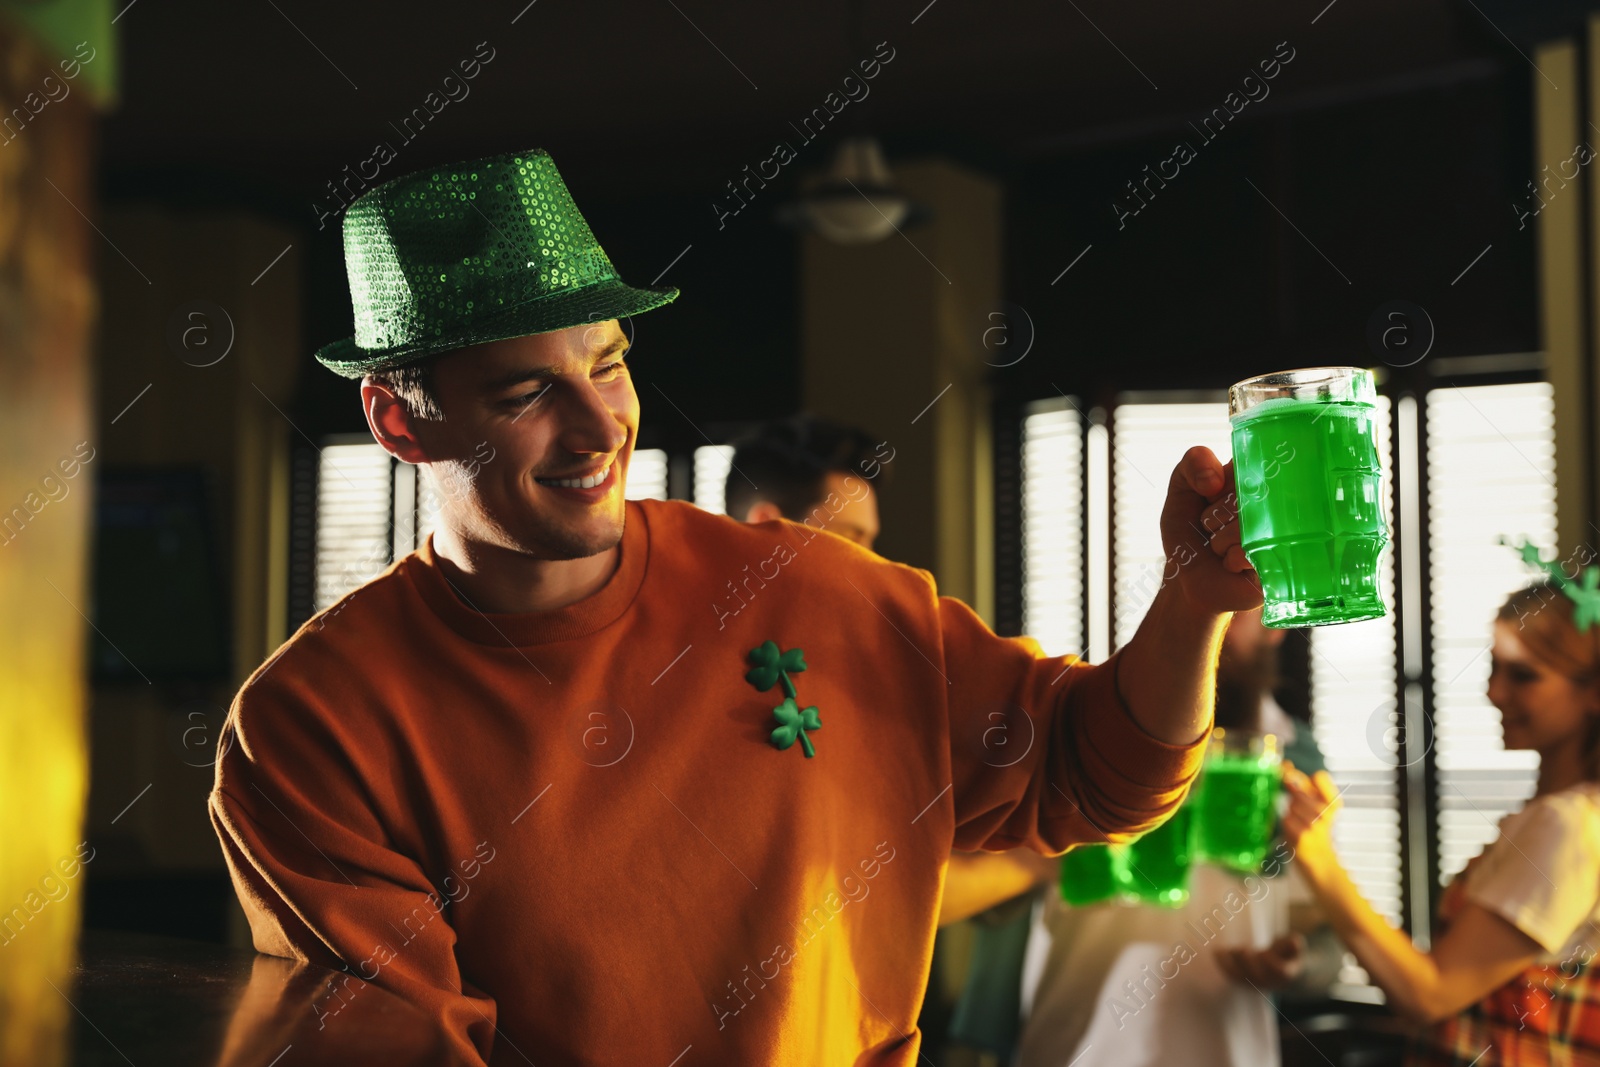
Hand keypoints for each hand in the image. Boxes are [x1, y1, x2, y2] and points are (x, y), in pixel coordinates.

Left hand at [1160, 446, 1264, 615]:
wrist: (1188, 578)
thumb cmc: (1190, 531)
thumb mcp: (1182, 489)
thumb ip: (1194, 463)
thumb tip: (1214, 480)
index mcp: (1260, 480)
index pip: (1252, 464)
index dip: (1222, 483)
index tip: (1211, 494)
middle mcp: (1278, 505)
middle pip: (1248, 496)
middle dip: (1214, 514)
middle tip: (1212, 526)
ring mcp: (1283, 535)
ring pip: (1246, 524)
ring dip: (1220, 539)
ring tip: (1221, 547)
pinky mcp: (1280, 565)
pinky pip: (1250, 551)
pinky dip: (1229, 559)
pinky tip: (1231, 564)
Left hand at [1215, 933, 1305, 988]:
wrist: (1284, 972)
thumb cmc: (1287, 954)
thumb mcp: (1293, 947)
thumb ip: (1293, 944)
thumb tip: (1295, 942)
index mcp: (1285, 973)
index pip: (1279, 972)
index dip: (1271, 965)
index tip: (1264, 954)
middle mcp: (1269, 982)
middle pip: (1257, 977)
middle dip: (1247, 963)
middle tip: (1242, 949)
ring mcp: (1255, 984)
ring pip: (1241, 978)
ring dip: (1229, 964)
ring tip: (1222, 950)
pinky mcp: (1243, 982)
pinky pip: (1231, 976)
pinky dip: (1222, 964)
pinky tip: (1216, 952)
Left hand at [1281, 763, 1342, 889]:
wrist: (1320, 863)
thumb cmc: (1314, 830)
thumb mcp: (1315, 807)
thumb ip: (1302, 785)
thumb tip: (1285, 764)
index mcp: (1333, 803)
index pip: (1319, 777)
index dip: (1301, 776)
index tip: (1290, 775)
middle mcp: (1327, 812)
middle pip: (1298, 789)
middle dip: (1292, 797)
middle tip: (1301, 814)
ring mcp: (1315, 824)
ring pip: (1290, 805)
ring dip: (1290, 813)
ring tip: (1300, 825)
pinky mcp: (1302, 835)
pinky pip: (1285, 819)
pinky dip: (1286, 824)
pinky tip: (1295, 834)